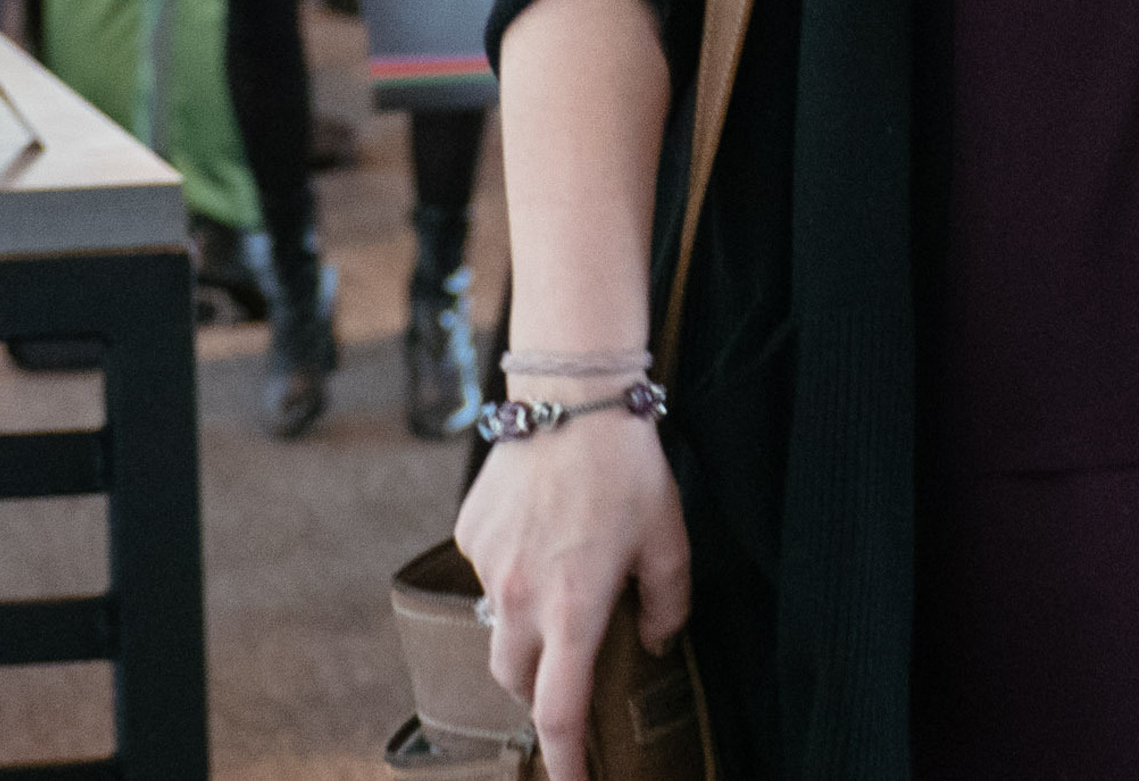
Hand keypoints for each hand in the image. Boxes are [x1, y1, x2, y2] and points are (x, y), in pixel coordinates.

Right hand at [455, 416, 691, 780]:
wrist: (572, 394)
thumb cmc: (628, 465)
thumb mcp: (668, 534)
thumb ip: (667, 602)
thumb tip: (652, 643)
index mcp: (574, 607)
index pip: (558, 711)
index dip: (565, 760)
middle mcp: (521, 597)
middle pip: (515, 679)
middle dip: (539, 688)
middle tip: (570, 666)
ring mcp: (488, 567)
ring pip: (497, 627)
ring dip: (524, 627)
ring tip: (560, 581)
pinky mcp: (470, 534)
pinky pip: (487, 574)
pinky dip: (511, 569)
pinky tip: (541, 529)